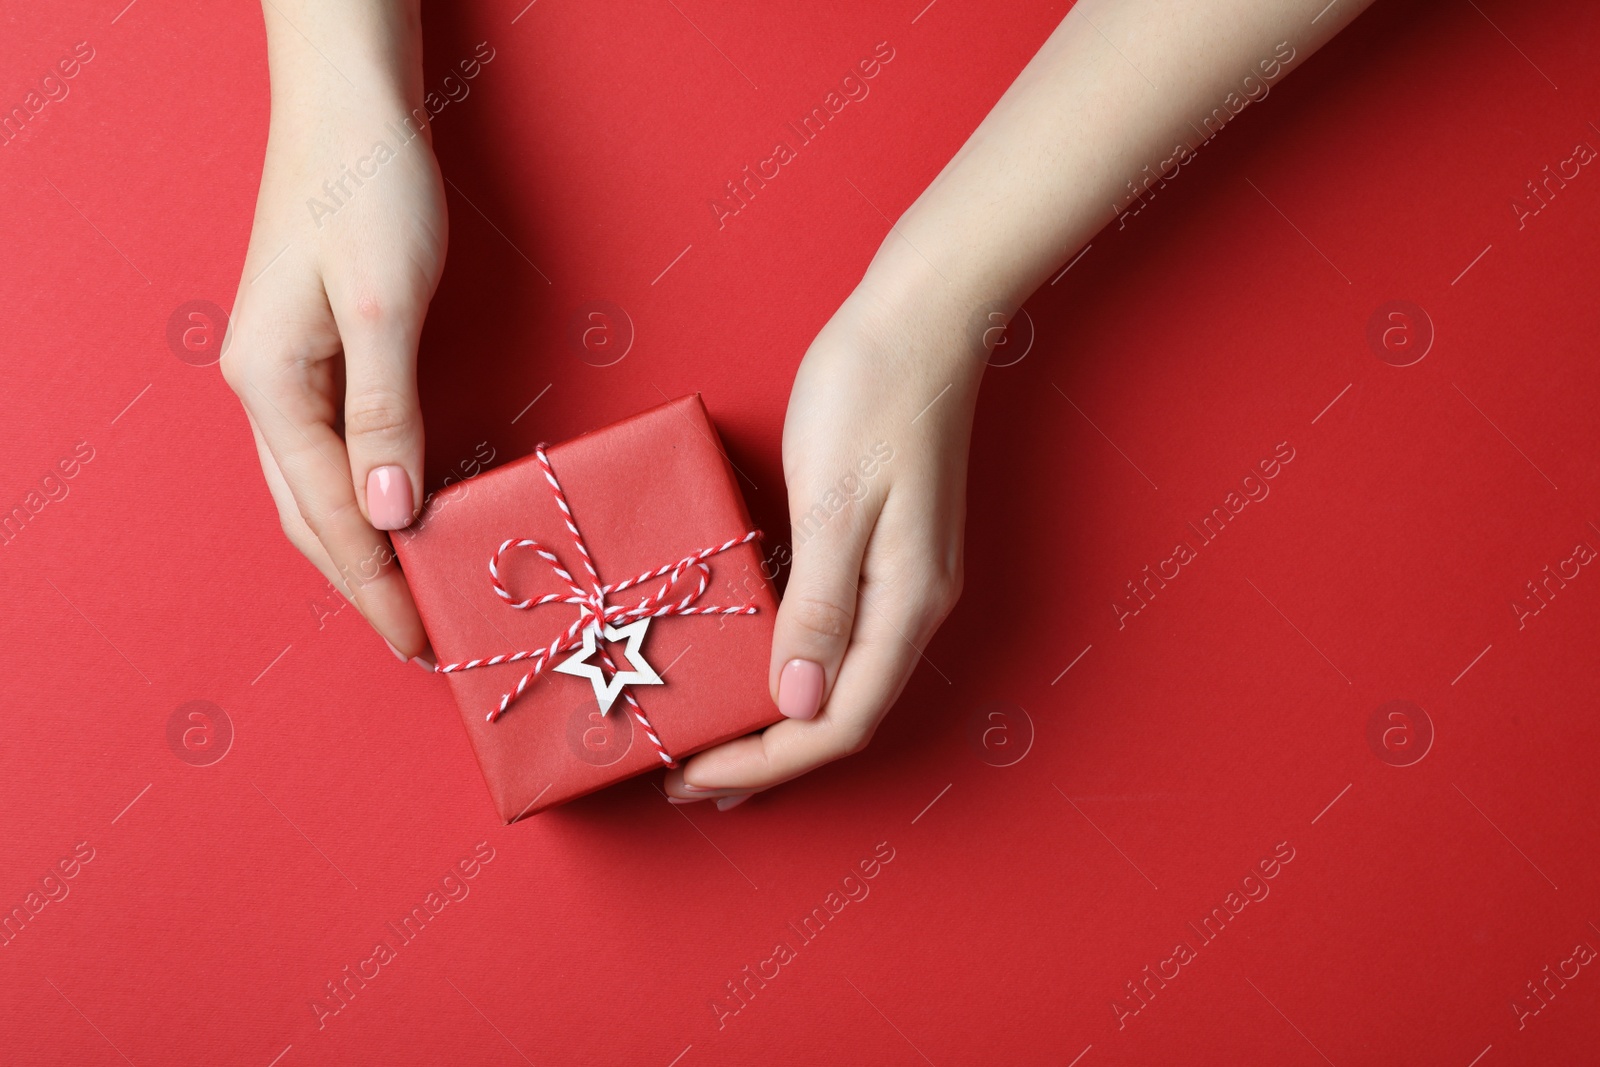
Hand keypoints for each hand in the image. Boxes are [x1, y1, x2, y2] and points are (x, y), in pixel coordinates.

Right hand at [221, 7, 443, 663]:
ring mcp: (284, 373)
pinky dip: (363, 502)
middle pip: (308, 517)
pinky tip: (393, 521)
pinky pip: (332, 454)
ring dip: (359, 551)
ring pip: (315, 492)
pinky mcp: (315, 355)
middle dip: (361, 583)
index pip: (327, 514)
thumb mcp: (383, 305)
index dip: (376, 581)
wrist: (351, 107)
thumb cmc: (367, 191)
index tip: (419, 638)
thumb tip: (387, 516)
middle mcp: (264, 389)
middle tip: (418, 641)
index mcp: (269, 384)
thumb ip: (384, 415)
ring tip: (407, 599)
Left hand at [664, 275, 980, 808]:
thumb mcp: (835, 503)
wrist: (920, 322)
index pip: (838, 722)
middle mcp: (913, 607)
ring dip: (778, 722)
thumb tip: (796, 702)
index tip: (697, 777)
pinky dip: (790, 670)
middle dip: (768, 757)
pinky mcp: (884, 554)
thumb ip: (818, 608)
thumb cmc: (871, 397)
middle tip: (689, 778)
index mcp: (905, 604)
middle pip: (842, 715)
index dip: (768, 761)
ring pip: (840, 681)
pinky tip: (753, 668)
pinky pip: (838, 639)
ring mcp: (903, 581)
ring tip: (711, 741)